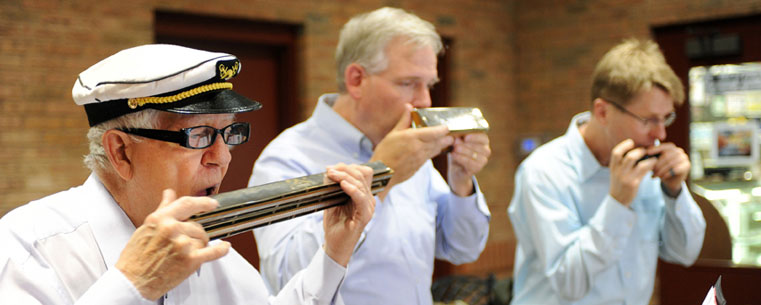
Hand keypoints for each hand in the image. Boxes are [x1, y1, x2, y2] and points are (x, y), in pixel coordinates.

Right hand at [115, 189, 229, 299]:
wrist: (133, 281)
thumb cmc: (136, 257)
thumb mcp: (147, 228)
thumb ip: (163, 209)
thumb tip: (169, 194)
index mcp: (160, 219)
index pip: (187, 204)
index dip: (203, 202)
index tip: (212, 203)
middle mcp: (172, 229)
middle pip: (197, 226)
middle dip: (194, 235)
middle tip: (182, 245)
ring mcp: (182, 244)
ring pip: (203, 239)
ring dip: (198, 246)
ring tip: (182, 254)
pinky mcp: (190, 259)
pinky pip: (214, 252)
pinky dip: (221, 250)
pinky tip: (224, 247)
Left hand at [322, 163, 374, 265]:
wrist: (335, 246)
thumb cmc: (335, 224)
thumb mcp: (333, 201)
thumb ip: (334, 187)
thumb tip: (331, 170)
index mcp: (363, 194)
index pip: (363, 173)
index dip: (348, 167)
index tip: (332, 168)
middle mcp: (368, 200)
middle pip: (362, 175)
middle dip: (344, 169)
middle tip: (329, 170)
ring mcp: (368, 208)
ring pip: (361, 184)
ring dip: (345, 176)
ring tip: (332, 175)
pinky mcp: (364, 216)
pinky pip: (361, 198)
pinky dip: (352, 189)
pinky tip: (343, 184)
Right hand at [370, 105, 453, 198]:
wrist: (382, 173)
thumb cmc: (385, 152)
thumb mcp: (393, 133)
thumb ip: (404, 120)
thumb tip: (409, 107)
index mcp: (413, 138)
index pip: (434, 132)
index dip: (443, 130)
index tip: (447, 127)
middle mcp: (419, 148)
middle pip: (438, 142)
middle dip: (446, 138)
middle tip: (452, 135)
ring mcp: (420, 158)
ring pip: (435, 150)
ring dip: (442, 146)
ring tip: (447, 141)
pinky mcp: (419, 166)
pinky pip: (429, 157)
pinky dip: (434, 153)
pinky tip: (434, 150)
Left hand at [447, 133, 490, 195]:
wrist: (456, 168)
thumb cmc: (457, 152)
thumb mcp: (456, 144)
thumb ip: (458, 140)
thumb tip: (457, 138)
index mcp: (483, 141)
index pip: (484, 138)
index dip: (475, 137)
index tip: (466, 137)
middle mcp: (486, 151)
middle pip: (480, 147)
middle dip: (467, 145)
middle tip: (456, 143)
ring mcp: (483, 160)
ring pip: (475, 155)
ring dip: (464, 151)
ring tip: (454, 149)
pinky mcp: (477, 168)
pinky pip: (471, 163)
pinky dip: (461, 158)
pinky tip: (454, 155)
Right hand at [609, 139, 656, 205]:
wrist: (618, 200)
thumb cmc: (620, 183)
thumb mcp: (616, 172)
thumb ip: (622, 162)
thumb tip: (635, 150)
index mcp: (613, 167)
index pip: (616, 152)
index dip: (624, 145)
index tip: (631, 142)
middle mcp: (618, 171)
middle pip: (630, 156)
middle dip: (640, 151)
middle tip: (646, 150)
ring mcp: (626, 177)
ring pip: (639, 163)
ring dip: (648, 158)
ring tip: (653, 158)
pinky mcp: (633, 183)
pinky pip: (644, 170)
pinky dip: (650, 165)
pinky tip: (653, 165)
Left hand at [647, 142, 689, 195]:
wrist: (670, 181)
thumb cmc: (660, 169)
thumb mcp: (654, 162)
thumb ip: (651, 156)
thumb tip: (642, 151)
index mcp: (672, 147)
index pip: (664, 146)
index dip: (656, 149)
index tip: (647, 152)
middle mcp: (679, 151)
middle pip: (666, 155)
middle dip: (657, 164)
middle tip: (651, 170)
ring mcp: (684, 158)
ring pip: (670, 163)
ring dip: (661, 170)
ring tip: (655, 175)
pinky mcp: (687, 166)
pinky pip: (675, 169)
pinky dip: (667, 174)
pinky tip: (662, 177)